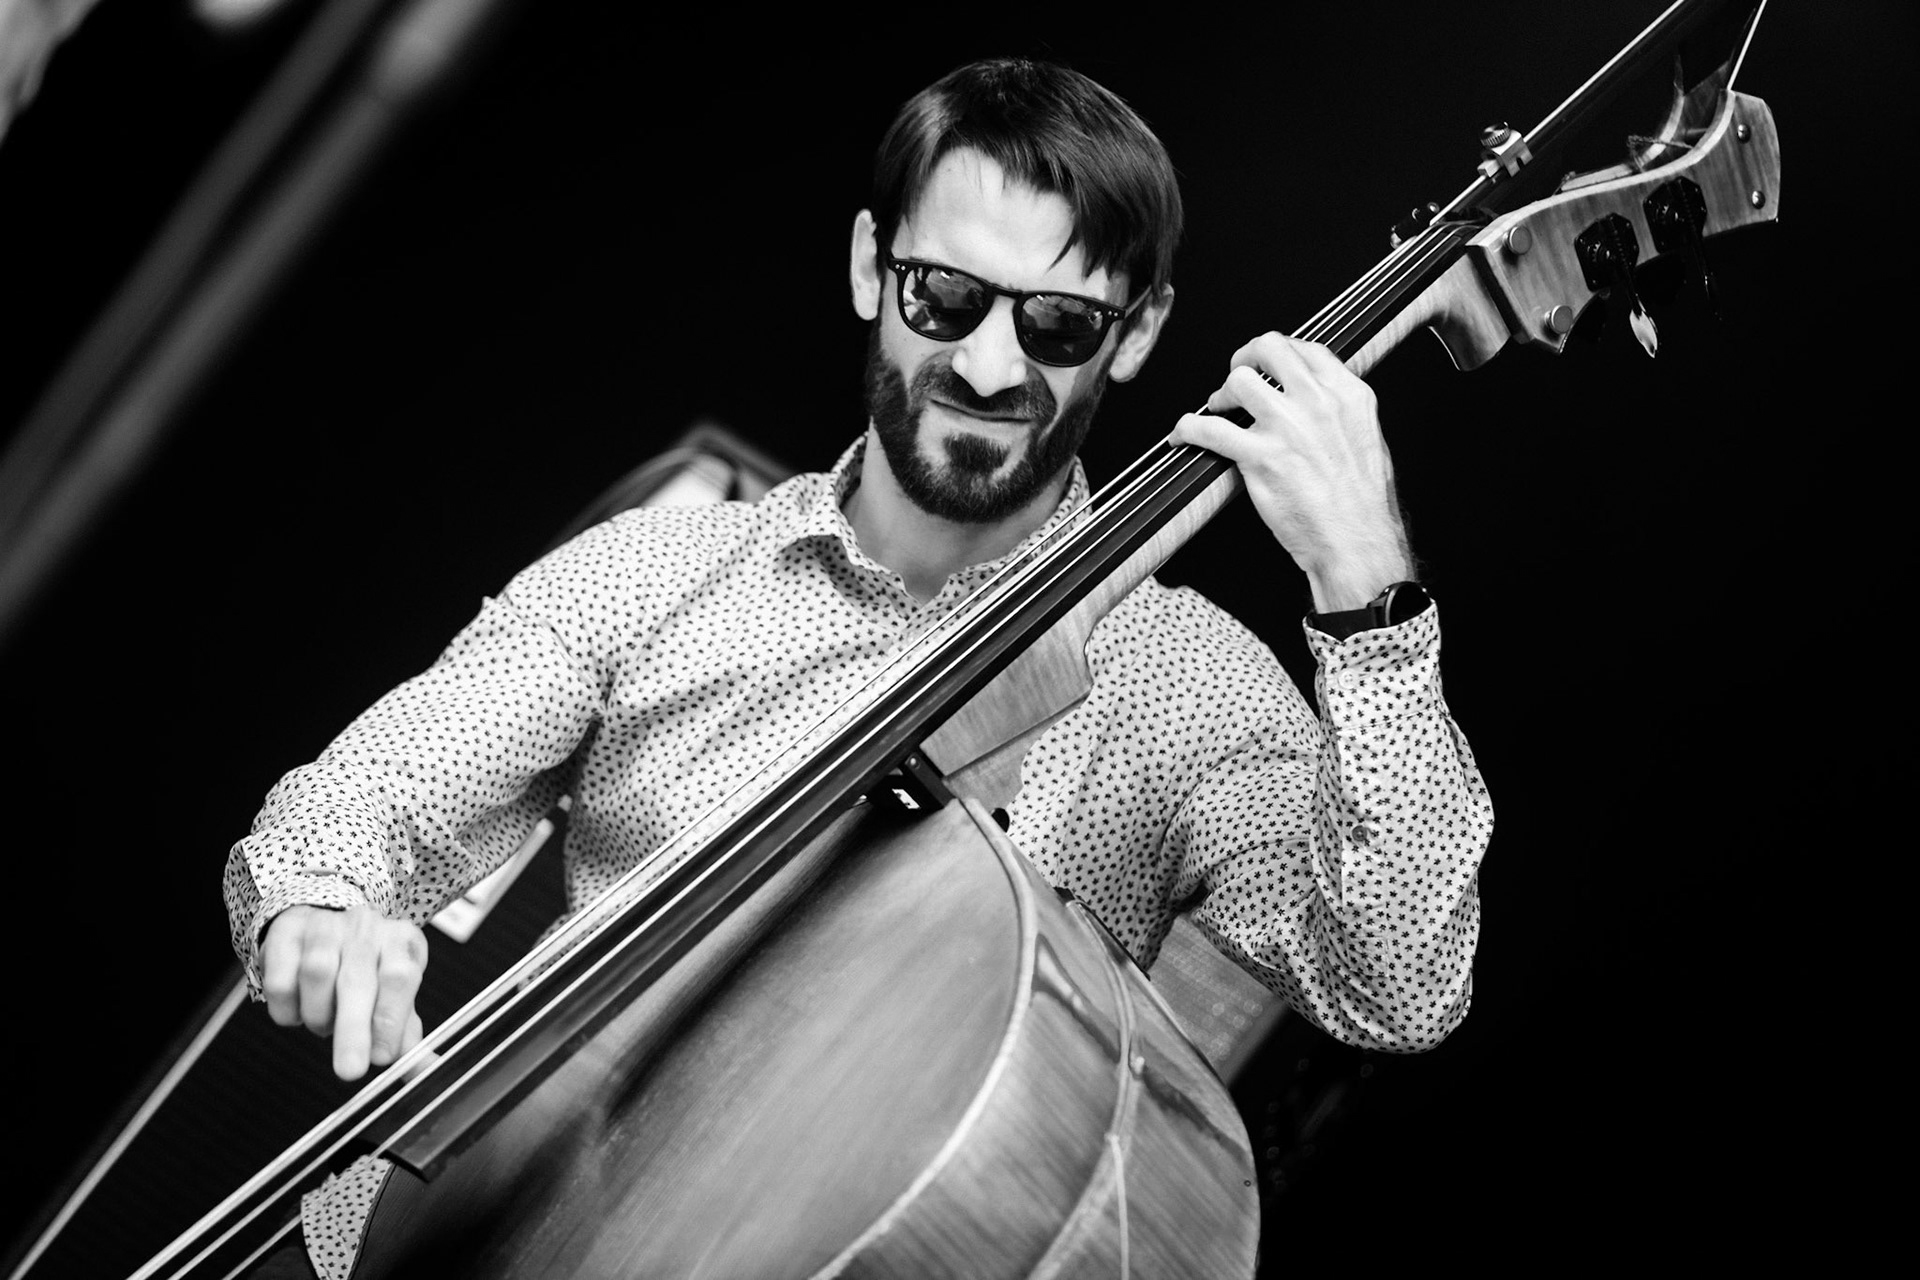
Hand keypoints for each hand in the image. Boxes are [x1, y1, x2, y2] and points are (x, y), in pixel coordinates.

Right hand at [261, 904, 427, 1080]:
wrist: (322, 930)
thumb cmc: (365, 969)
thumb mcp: (393, 996)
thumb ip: (405, 1034)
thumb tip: (420, 1070)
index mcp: (400, 941)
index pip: (400, 977)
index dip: (390, 1019)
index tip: (382, 1057)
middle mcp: (365, 928)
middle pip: (357, 980)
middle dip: (353, 1031)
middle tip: (350, 1070)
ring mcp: (323, 926)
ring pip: (316, 975)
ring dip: (319, 1015)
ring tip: (325, 1023)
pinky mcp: (285, 933)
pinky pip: (280, 981)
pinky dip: (288, 1009)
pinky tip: (300, 1008)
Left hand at [1170, 334, 1411, 610]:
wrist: (1358, 541)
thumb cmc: (1364, 504)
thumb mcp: (1367, 439)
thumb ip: (1339, 414)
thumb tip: (1313, 404)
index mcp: (1347, 396)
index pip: (1307, 349)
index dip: (1280, 353)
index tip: (1268, 365)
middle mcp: (1318, 403)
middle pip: (1270, 349)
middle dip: (1246, 359)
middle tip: (1238, 376)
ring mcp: (1287, 427)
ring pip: (1239, 381)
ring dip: (1222, 393)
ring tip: (1219, 410)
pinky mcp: (1259, 457)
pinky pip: (1209, 428)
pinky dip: (1187, 428)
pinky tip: (1183, 434)